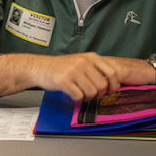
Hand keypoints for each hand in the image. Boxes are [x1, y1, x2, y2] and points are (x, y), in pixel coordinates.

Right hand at [31, 53, 155, 101]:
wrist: (41, 67)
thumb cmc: (62, 67)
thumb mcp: (82, 61)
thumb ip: (96, 69)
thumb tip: (113, 84)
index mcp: (91, 57)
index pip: (112, 72)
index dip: (114, 85)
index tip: (111, 92)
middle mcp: (83, 62)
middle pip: (102, 85)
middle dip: (100, 94)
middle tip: (93, 95)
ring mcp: (73, 71)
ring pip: (92, 92)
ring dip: (88, 98)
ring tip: (81, 94)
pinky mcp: (63, 81)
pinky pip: (79, 96)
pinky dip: (78, 99)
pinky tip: (73, 94)